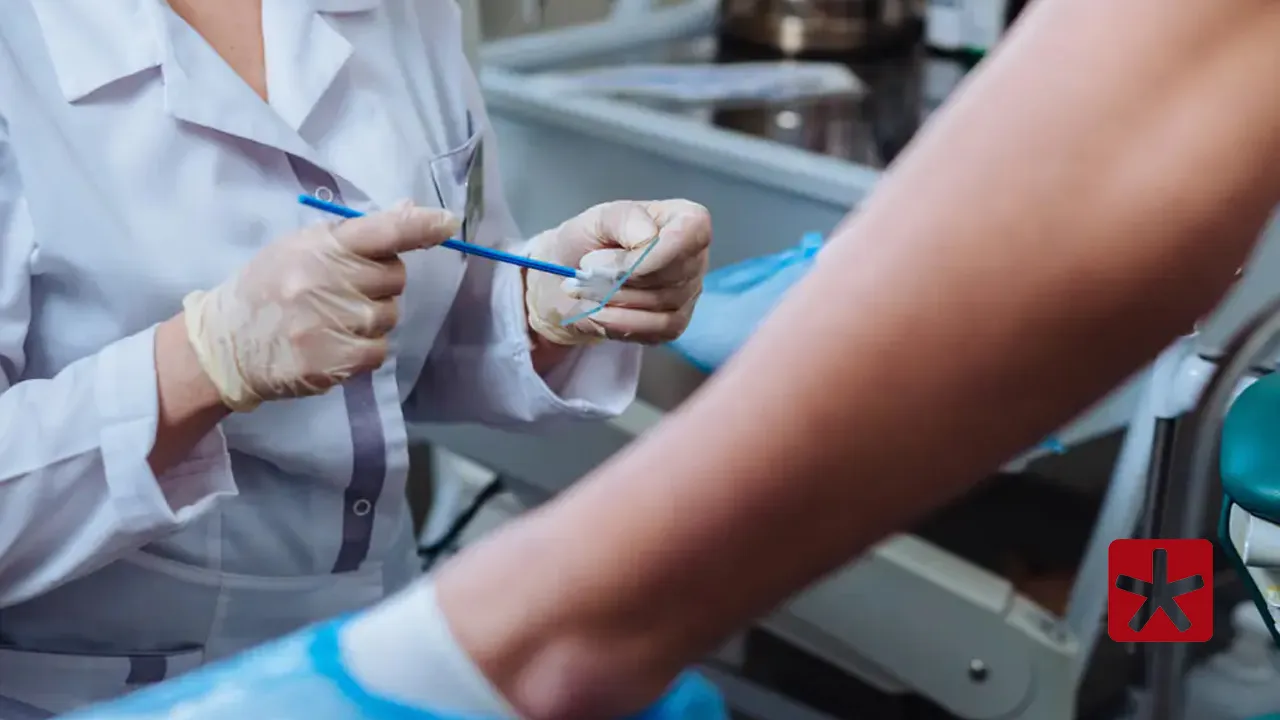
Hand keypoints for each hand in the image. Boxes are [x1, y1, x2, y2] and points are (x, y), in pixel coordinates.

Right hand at [182, 202, 457, 410]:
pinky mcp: (330, 361)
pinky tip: (334, 344)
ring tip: (330, 319)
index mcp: (319, 247)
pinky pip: (378, 351)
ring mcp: (328, 323)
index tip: (447, 223)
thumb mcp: (300, 248)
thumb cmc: (268, 288)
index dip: (420, 226)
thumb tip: (411, 211)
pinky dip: (365, 349)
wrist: (225, 343)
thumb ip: (355, 235)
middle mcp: (325, 281)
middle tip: (344, 290)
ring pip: (388, 316)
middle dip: (380, 284)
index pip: (381, 230)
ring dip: (371, 319)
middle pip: (394, 278)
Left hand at [525, 200, 710, 345]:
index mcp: (684, 219)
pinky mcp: (673, 325)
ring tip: (587, 288)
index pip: (693, 231)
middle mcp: (694, 258)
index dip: (656, 251)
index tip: (619, 258)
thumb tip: (647, 237)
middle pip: (673, 273)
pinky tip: (599, 311)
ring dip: (615, 299)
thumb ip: (624, 219)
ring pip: (660, 304)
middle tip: (587, 268)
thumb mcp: (597, 219)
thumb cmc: (588, 242)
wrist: (568, 279)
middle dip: (623, 276)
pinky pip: (655, 330)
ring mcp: (687, 294)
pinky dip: (619, 322)